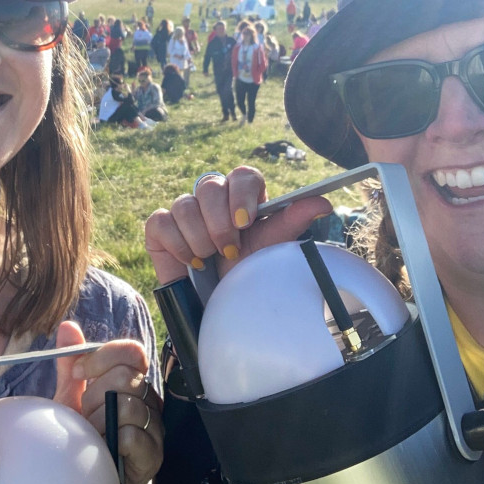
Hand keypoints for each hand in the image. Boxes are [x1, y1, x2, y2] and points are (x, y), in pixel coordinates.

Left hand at [55, 321, 162, 483]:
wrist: (82, 482)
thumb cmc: (80, 438)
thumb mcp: (70, 397)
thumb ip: (71, 362)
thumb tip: (68, 326)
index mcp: (132, 381)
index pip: (132, 351)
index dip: (103, 357)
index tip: (79, 373)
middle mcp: (148, 399)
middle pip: (125, 376)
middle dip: (94, 396)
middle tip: (84, 416)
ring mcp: (154, 426)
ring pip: (128, 405)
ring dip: (99, 422)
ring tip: (92, 437)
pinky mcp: (154, 454)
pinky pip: (131, 434)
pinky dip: (110, 441)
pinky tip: (103, 450)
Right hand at [145, 165, 331, 284]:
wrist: (219, 307)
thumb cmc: (248, 274)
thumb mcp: (273, 248)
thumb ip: (293, 221)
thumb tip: (323, 202)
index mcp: (243, 198)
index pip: (242, 175)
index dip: (241, 194)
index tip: (245, 222)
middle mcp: (213, 199)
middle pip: (209, 185)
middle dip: (219, 222)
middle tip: (228, 250)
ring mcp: (185, 212)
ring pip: (184, 204)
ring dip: (199, 237)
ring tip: (210, 259)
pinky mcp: (160, 228)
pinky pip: (161, 221)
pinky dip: (177, 243)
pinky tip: (191, 261)